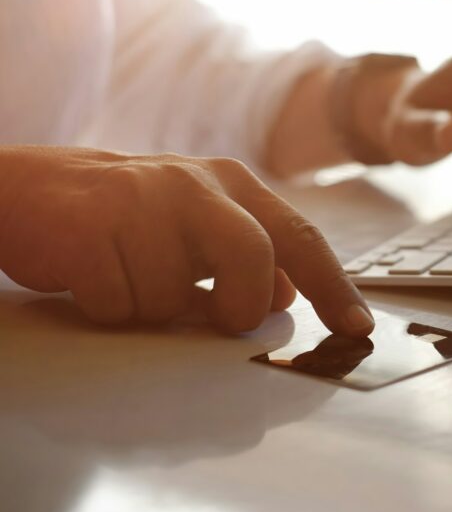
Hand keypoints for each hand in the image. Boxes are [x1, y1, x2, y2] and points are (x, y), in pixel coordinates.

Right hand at [0, 147, 372, 334]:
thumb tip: (286, 296)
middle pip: (252, 256)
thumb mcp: (200, 229)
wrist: (35, 189)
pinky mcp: (88, 224)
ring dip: (152, 308)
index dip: (334, 286)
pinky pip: (117, 302)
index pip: (299, 237)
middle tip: (219, 318)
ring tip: (131, 278)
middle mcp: (194, 184)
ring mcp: (140, 198)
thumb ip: (249, 258)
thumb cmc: (132, 217)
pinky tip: (96, 278)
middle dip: (239, 306)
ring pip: (173, 296)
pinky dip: (109, 309)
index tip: (357, 328)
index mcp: (232, 185)